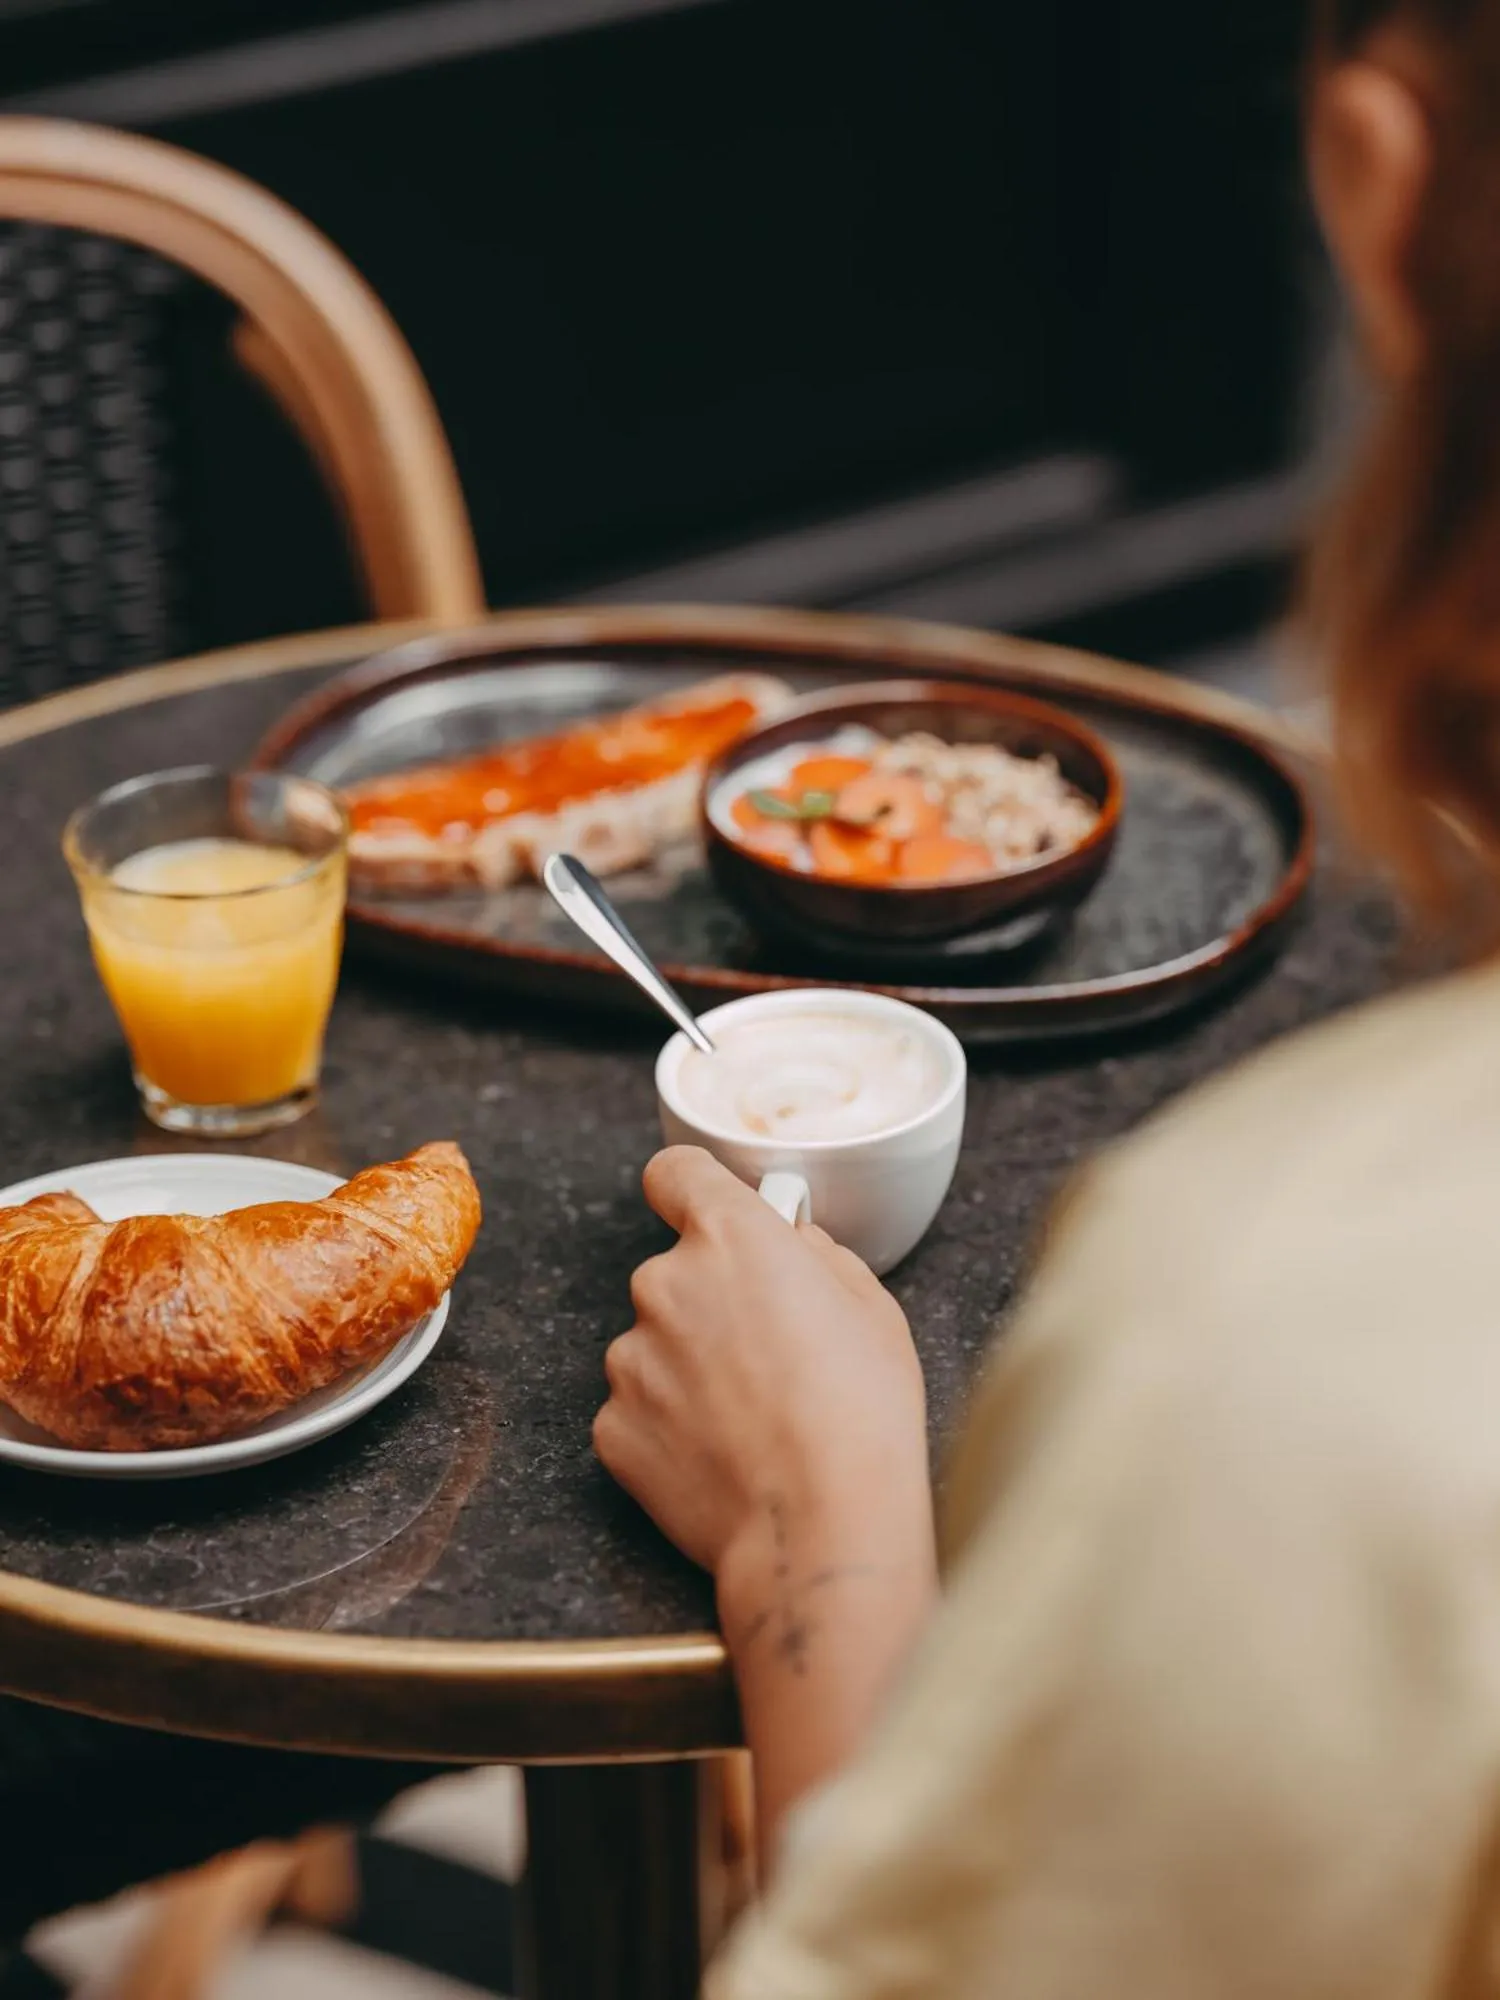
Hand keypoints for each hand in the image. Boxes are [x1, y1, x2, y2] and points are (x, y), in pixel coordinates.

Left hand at [597, 1146, 938, 1851]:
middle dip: (710, 1304)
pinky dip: (670, 1428)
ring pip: (655, 1346)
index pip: (676, 1172)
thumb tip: (787, 1245)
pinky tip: (722, 1458)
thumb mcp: (870, 1306)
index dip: (690, 1189)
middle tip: (767, 1358)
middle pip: (674, 1274)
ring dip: (689, 1369)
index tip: (703, 1209)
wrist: (822, 1526)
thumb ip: (812, 1256)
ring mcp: (630, 1358)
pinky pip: (639, 1411)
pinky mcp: (611, 1427)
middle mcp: (665, 1284)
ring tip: (752, 1421)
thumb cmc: (863, 1413)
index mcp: (731, 1238)